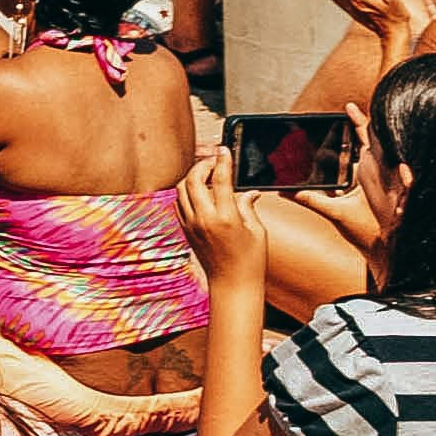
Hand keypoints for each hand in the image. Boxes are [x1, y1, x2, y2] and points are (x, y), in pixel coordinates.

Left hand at [176, 146, 267, 276]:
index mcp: (226, 218)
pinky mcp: (185, 230)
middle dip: (201, 165)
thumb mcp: (257, 232)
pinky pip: (178, 203)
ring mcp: (191, 225)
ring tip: (206, 175)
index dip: (222, 161)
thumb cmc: (251, 261)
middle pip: (193, 179)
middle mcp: (204, 219)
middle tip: (213, 161)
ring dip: (192, 177)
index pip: (221, 181)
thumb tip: (249, 191)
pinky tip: (198, 192)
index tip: (224, 150)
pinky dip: (185, 192)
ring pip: (181, 189)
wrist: (232, 285)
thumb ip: (249, 207)